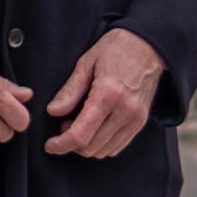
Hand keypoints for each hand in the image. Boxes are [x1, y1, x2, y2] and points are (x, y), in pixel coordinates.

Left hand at [45, 28, 163, 158]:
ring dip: (87, 145)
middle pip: (91, 147)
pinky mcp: (141, 122)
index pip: (80, 134)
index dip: (61, 145)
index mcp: (107, 94)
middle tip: (65, 124)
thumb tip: (52, 111)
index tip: (50, 145)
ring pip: (104, 151)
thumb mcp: (86, 63)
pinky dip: (102, 144)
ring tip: (80, 124)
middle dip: (72, 143)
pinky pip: (117, 147)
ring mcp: (135, 119)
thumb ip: (70, 91)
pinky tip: (95, 128)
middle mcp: (124, 111)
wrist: (146, 46)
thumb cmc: (115, 49)